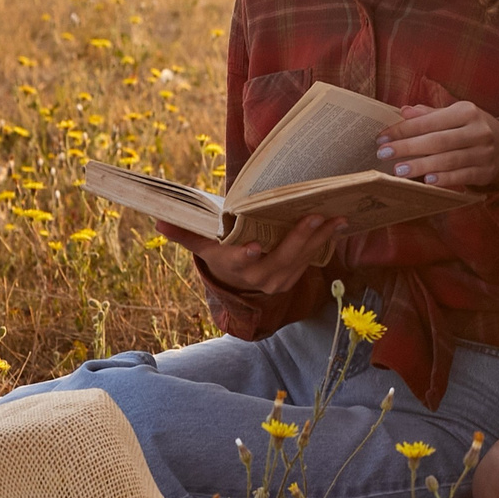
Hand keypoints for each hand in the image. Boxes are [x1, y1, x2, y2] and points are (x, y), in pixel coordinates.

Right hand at [194, 213, 338, 298]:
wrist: (240, 282)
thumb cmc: (222, 254)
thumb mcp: (204, 246)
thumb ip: (186, 233)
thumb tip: (159, 221)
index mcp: (236, 266)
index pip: (239, 262)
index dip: (246, 255)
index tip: (255, 247)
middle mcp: (260, 276)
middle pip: (282, 258)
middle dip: (299, 237)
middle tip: (314, 216)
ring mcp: (281, 278)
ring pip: (303, 257)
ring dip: (321, 237)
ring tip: (337, 217)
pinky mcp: (295, 276)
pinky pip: (312, 257)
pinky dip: (325, 241)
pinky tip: (339, 223)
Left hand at [376, 100, 498, 190]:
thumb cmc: (473, 129)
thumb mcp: (456, 115)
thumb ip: (430, 114)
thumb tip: (404, 111)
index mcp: (467, 111)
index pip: (430, 120)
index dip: (404, 129)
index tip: (382, 137)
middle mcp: (477, 131)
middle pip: (438, 140)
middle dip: (408, 147)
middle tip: (383, 154)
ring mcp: (483, 152)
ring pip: (448, 159)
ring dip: (422, 165)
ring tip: (399, 170)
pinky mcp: (486, 172)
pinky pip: (462, 176)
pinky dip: (444, 179)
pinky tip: (426, 181)